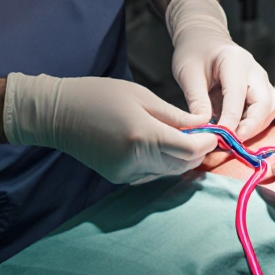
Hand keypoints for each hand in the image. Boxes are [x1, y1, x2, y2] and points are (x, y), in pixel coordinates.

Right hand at [4, 73, 217, 184]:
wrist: (58, 114)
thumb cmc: (100, 96)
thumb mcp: (142, 96)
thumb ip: (175, 115)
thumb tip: (204, 124)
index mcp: (144, 136)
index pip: (190, 149)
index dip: (208, 143)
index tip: (216, 133)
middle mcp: (136, 160)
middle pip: (182, 165)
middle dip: (198, 152)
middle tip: (205, 135)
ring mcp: (125, 173)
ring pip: (168, 172)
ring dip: (181, 158)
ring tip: (185, 138)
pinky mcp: (118, 178)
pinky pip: (151, 174)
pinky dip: (162, 162)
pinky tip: (161, 146)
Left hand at [167, 0, 274, 139]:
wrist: (203, 39)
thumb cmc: (194, 52)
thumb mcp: (188, 74)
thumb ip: (197, 100)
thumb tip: (206, 128)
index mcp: (236, 62)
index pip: (238, 96)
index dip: (231, 120)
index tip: (220, 138)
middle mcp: (255, 72)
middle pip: (265, 104)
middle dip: (251, 127)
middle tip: (231, 144)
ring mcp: (260, 82)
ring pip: (270, 110)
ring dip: (255, 128)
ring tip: (233, 141)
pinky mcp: (260, 92)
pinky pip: (264, 112)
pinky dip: (253, 126)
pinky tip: (236, 134)